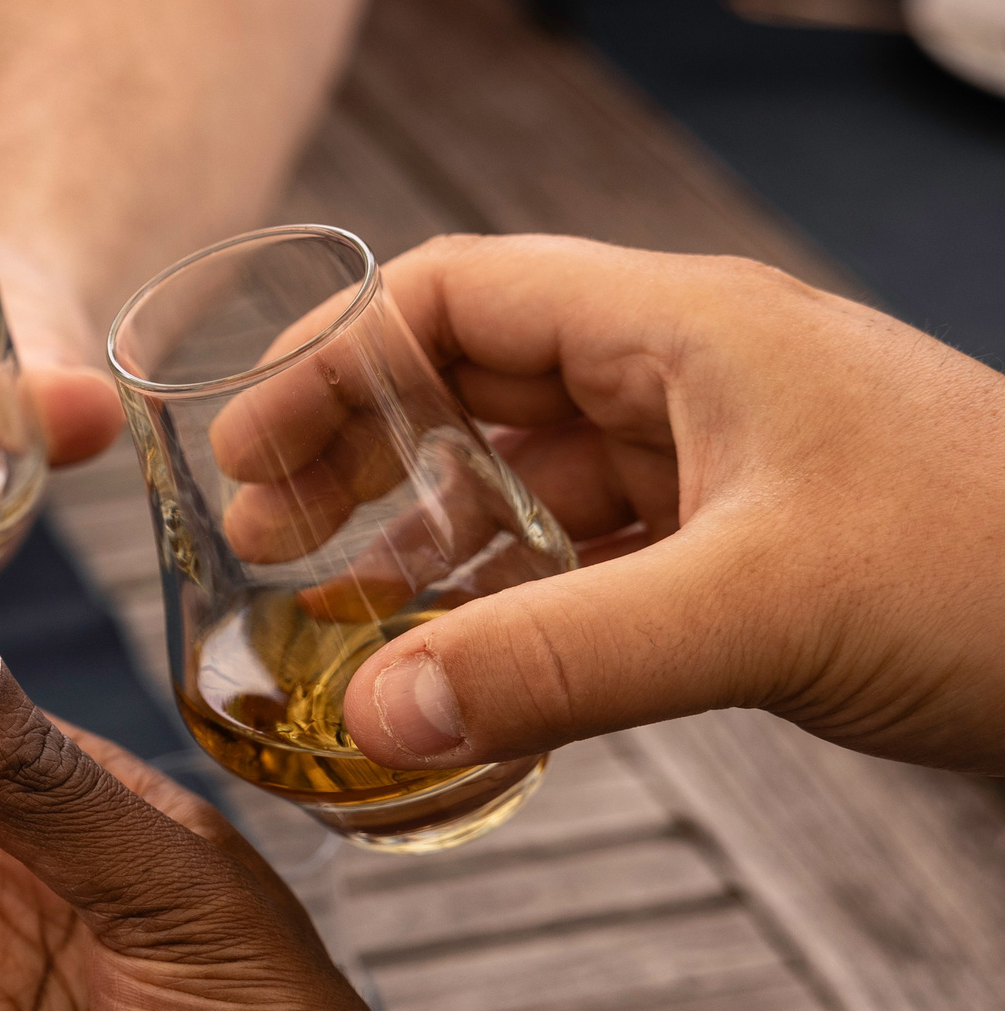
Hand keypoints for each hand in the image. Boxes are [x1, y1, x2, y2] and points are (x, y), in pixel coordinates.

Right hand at [333, 236, 1004, 775]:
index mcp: (684, 327)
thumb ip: (559, 663)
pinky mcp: (752, 546)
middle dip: (358, 451)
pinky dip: (514, 600)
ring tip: (338, 612)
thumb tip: (380, 714)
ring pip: (530, 474)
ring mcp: (724, 460)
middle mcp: (692, 376)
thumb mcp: (760, 611)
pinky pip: (593, 554)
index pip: (454, 296)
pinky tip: (464, 662)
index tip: (250, 454)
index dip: (333, 361)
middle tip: (269, 537)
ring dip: (429, 536)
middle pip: (474, 378)